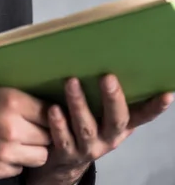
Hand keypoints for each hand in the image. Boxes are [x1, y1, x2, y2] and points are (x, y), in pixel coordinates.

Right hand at [0, 86, 51, 179]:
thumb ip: (11, 100)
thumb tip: (33, 104)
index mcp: (9, 101)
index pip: (48, 110)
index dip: (48, 111)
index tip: (45, 111)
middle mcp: (12, 128)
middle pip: (48, 135)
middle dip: (43, 130)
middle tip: (33, 126)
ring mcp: (4, 153)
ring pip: (39, 155)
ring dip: (33, 148)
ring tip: (21, 141)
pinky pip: (19, 168)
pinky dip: (16, 161)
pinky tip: (2, 151)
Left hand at [27, 75, 173, 184]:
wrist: (66, 160)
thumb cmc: (88, 125)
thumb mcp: (103, 114)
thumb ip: (110, 96)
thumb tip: (113, 55)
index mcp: (121, 126)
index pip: (143, 116)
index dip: (155, 107)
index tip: (167, 94)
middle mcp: (109, 138)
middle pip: (115, 120)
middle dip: (112, 99)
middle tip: (107, 77)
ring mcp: (88, 147)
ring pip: (86, 127)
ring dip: (79, 104)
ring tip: (71, 82)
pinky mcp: (67, 152)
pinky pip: (63, 139)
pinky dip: (58, 124)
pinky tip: (53, 109)